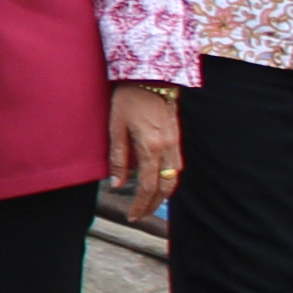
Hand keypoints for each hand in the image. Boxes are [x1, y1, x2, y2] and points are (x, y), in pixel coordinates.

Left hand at [107, 82, 183, 222]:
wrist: (151, 75)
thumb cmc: (128, 98)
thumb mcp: (115, 127)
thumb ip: (118, 158)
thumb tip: (117, 185)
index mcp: (151, 146)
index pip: (148, 186)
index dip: (141, 204)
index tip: (132, 216)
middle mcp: (168, 147)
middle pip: (166, 186)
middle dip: (154, 204)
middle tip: (140, 216)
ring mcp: (176, 142)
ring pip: (174, 177)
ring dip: (163, 194)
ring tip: (148, 203)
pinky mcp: (177, 137)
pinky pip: (177, 165)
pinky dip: (169, 178)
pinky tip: (158, 182)